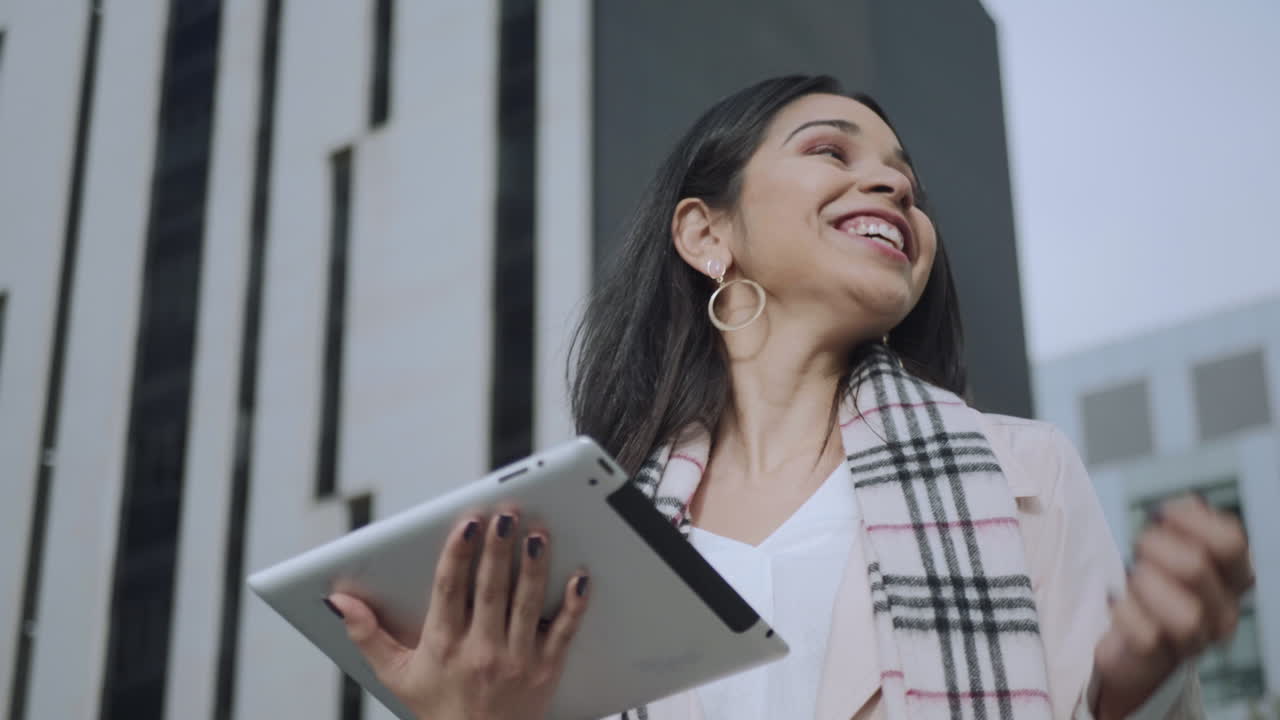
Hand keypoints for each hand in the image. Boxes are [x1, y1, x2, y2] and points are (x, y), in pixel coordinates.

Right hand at [327, 510, 590, 719]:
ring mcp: (516, 660)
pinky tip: (580, 576)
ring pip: (527, 604)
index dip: (458, 553)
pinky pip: (563, 631)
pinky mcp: (546, 669)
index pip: (450, 590)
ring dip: (534, 566)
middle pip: (491, 589)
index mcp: (443, 646)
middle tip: (507, 513)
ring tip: (538, 533)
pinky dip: (573, 604)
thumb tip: (340, 601)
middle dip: (499, 548)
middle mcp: (481, 652)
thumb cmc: (439, 708)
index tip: (466, 523)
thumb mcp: (396, 675)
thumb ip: (367, 634)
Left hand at [1093, 494, 1253, 718]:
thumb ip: (1182, 521)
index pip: (1231, 542)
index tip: (1161, 514)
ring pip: (1185, 615)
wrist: (1126, 639)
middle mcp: (1223, 609)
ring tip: (1131, 578)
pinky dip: (1123, 612)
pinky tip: (1116, 600)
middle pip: (1195, 568)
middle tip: (1139, 549)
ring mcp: (1196, 638)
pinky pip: (1146, 636)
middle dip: (1155, 548)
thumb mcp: (1169, 543)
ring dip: (1145, 586)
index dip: (1190, 520)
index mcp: (1231, 575)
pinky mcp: (1162, 658)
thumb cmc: (1152, 580)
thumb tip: (1191, 504)